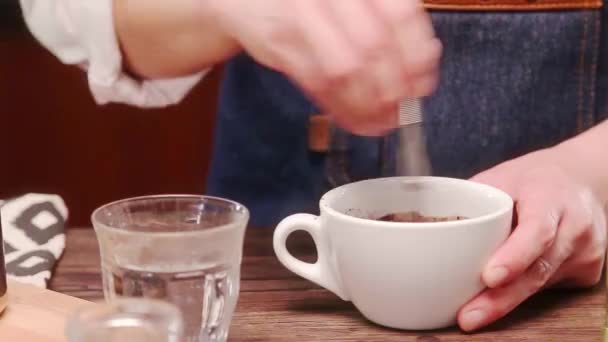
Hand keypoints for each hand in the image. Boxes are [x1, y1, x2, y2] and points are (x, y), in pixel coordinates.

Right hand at [212, 0, 441, 135]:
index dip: (416, 55)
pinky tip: (357, 122)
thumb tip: (425, 59)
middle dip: (394, 87)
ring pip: (345, 68)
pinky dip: (342, 109)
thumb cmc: (309, 1)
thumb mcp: (350, 0)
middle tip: (403, 111)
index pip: (399, 14)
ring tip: (383, 122)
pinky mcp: (279, 44)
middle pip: (374, 45)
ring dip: (368, 104)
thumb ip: (387, 21)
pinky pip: (317, 84)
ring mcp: (301, 15)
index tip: (424, 82)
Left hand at [457, 148, 606, 330]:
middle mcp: (575, 225)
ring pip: (541, 284)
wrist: (578, 179)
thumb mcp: (501, 177)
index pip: (537, 230)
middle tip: (469, 314)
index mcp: (551, 196)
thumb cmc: (531, 179)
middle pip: (538, 268)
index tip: (490, 277)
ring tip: (473, 314)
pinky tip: (500, 294)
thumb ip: (473, 200)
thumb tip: (430, 224)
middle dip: (502, 297)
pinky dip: (520, 291)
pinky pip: (547, 288)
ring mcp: (585, 251)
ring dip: (505, 301)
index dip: (514, 256)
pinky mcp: (587, 271)